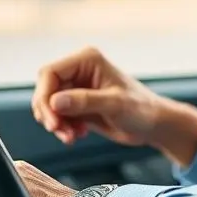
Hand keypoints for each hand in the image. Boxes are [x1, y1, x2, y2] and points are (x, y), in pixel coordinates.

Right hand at [32, 47, 196, 167]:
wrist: (152, 125)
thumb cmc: (141, 109)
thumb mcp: (114, 105)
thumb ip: (85, 101)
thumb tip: (55, 101)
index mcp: (87, 59)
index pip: (49, 73)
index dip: (44, 96)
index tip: (53, 120)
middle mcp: (79, 69)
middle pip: (45, 89)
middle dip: (49, 113)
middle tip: (60, 131)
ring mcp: (77, 87)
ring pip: (48, 105)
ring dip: (55, 123)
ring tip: (72, 136)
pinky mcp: (77, 103)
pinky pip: (56, 115)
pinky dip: (62, 128)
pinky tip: (77, 135)